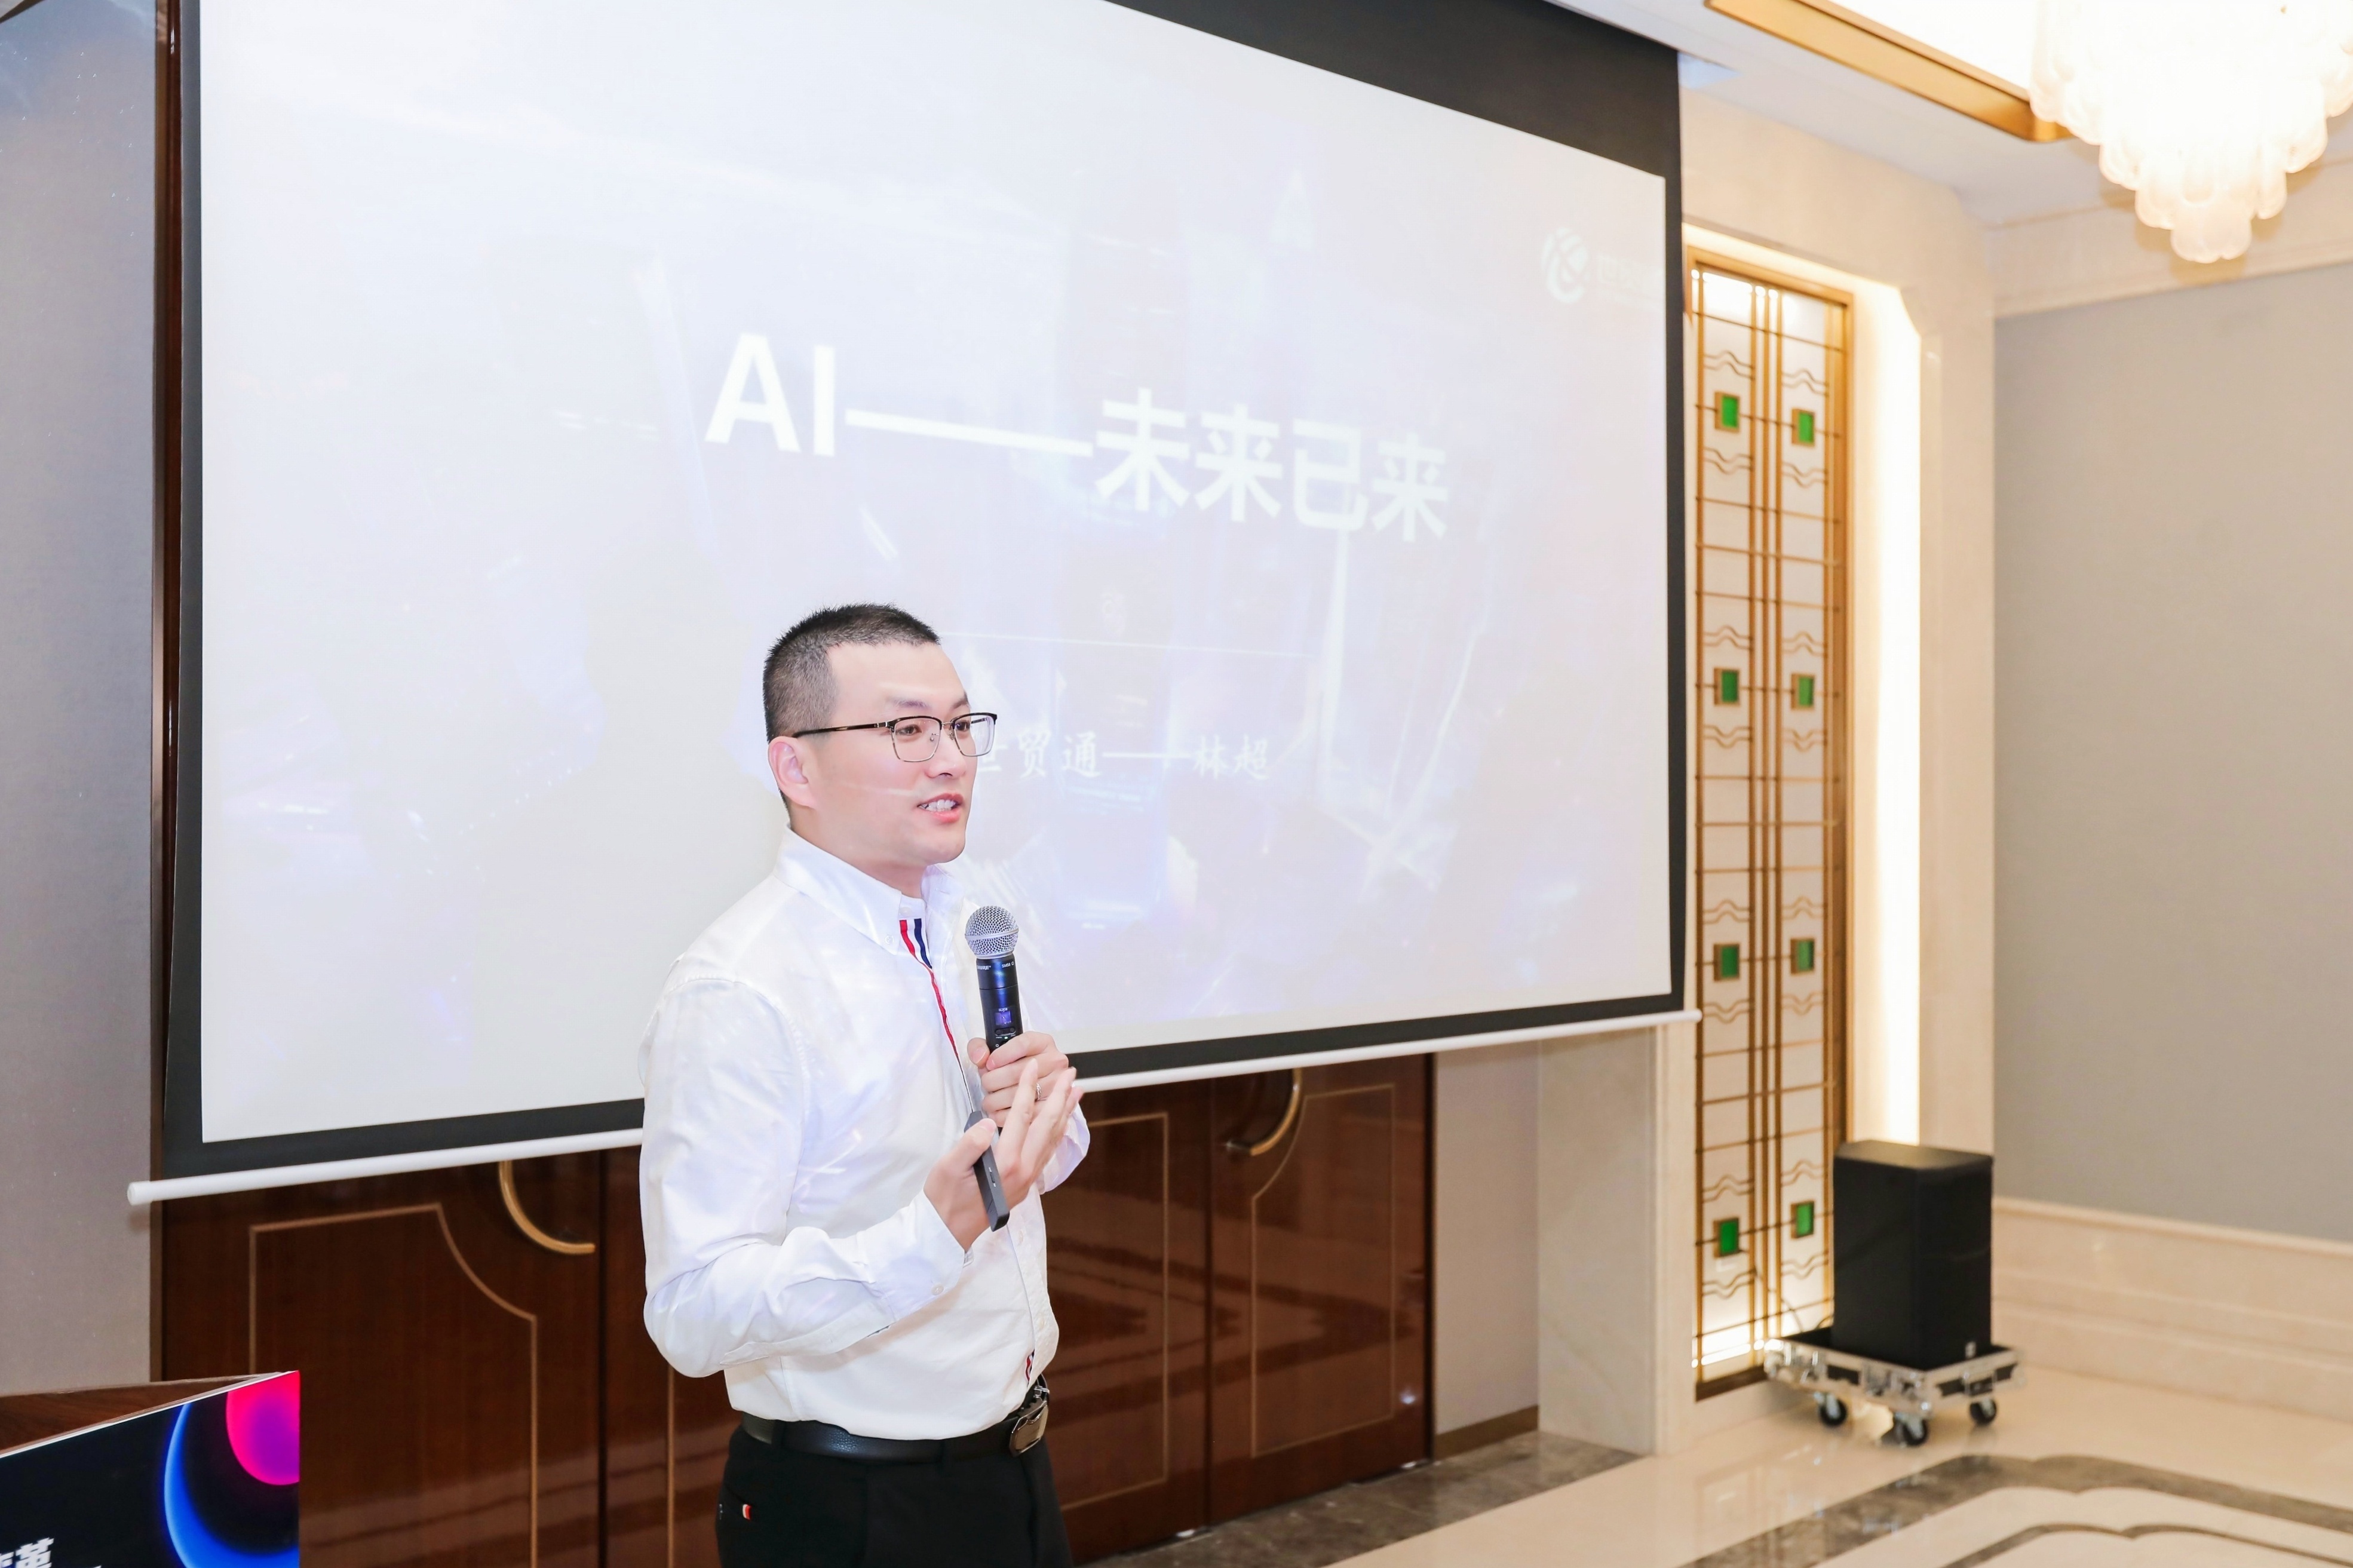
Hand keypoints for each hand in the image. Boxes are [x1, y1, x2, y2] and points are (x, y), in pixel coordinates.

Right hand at [921, 1061, 1082, 1250]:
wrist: (947, 1231)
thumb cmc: (944, 1198)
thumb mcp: (948, 1168)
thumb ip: (969, 1145)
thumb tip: (987, 1122)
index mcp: (1005, 1163)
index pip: (1021, 1116)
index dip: (1027, 1088)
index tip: (1032, 1067)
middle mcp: (1023, 1170)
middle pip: (1047, 1125)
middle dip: (1059, 1096)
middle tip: (1069, 1073)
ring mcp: (1028, 1178)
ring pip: (1052, 1139)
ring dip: (1064, 1113)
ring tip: (1075, 1093)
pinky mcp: (1026, 1183)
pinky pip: (1047, 1152)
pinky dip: (1057, 1132)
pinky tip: (1060, 1124)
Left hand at [968, 1032, 1070, 1126]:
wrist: (1032, 1083)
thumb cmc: (1012, 1066)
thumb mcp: (998, 1048)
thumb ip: (980, 1047)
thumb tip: (980, 1058)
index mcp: (1042, 1043)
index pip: (1022, 1044)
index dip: (1001, 1055)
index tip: (989, 1064)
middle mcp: (1054, 1062)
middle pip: (1017, 1073)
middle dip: (993, 1081)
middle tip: (987, 1084)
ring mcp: (1056, 1086)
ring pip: (1017, 1095)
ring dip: (995, 1100)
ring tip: (990, 1098)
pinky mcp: (1050, 1108)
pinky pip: (1021, 1114)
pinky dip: (1003, 1115)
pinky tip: (997, 1111)